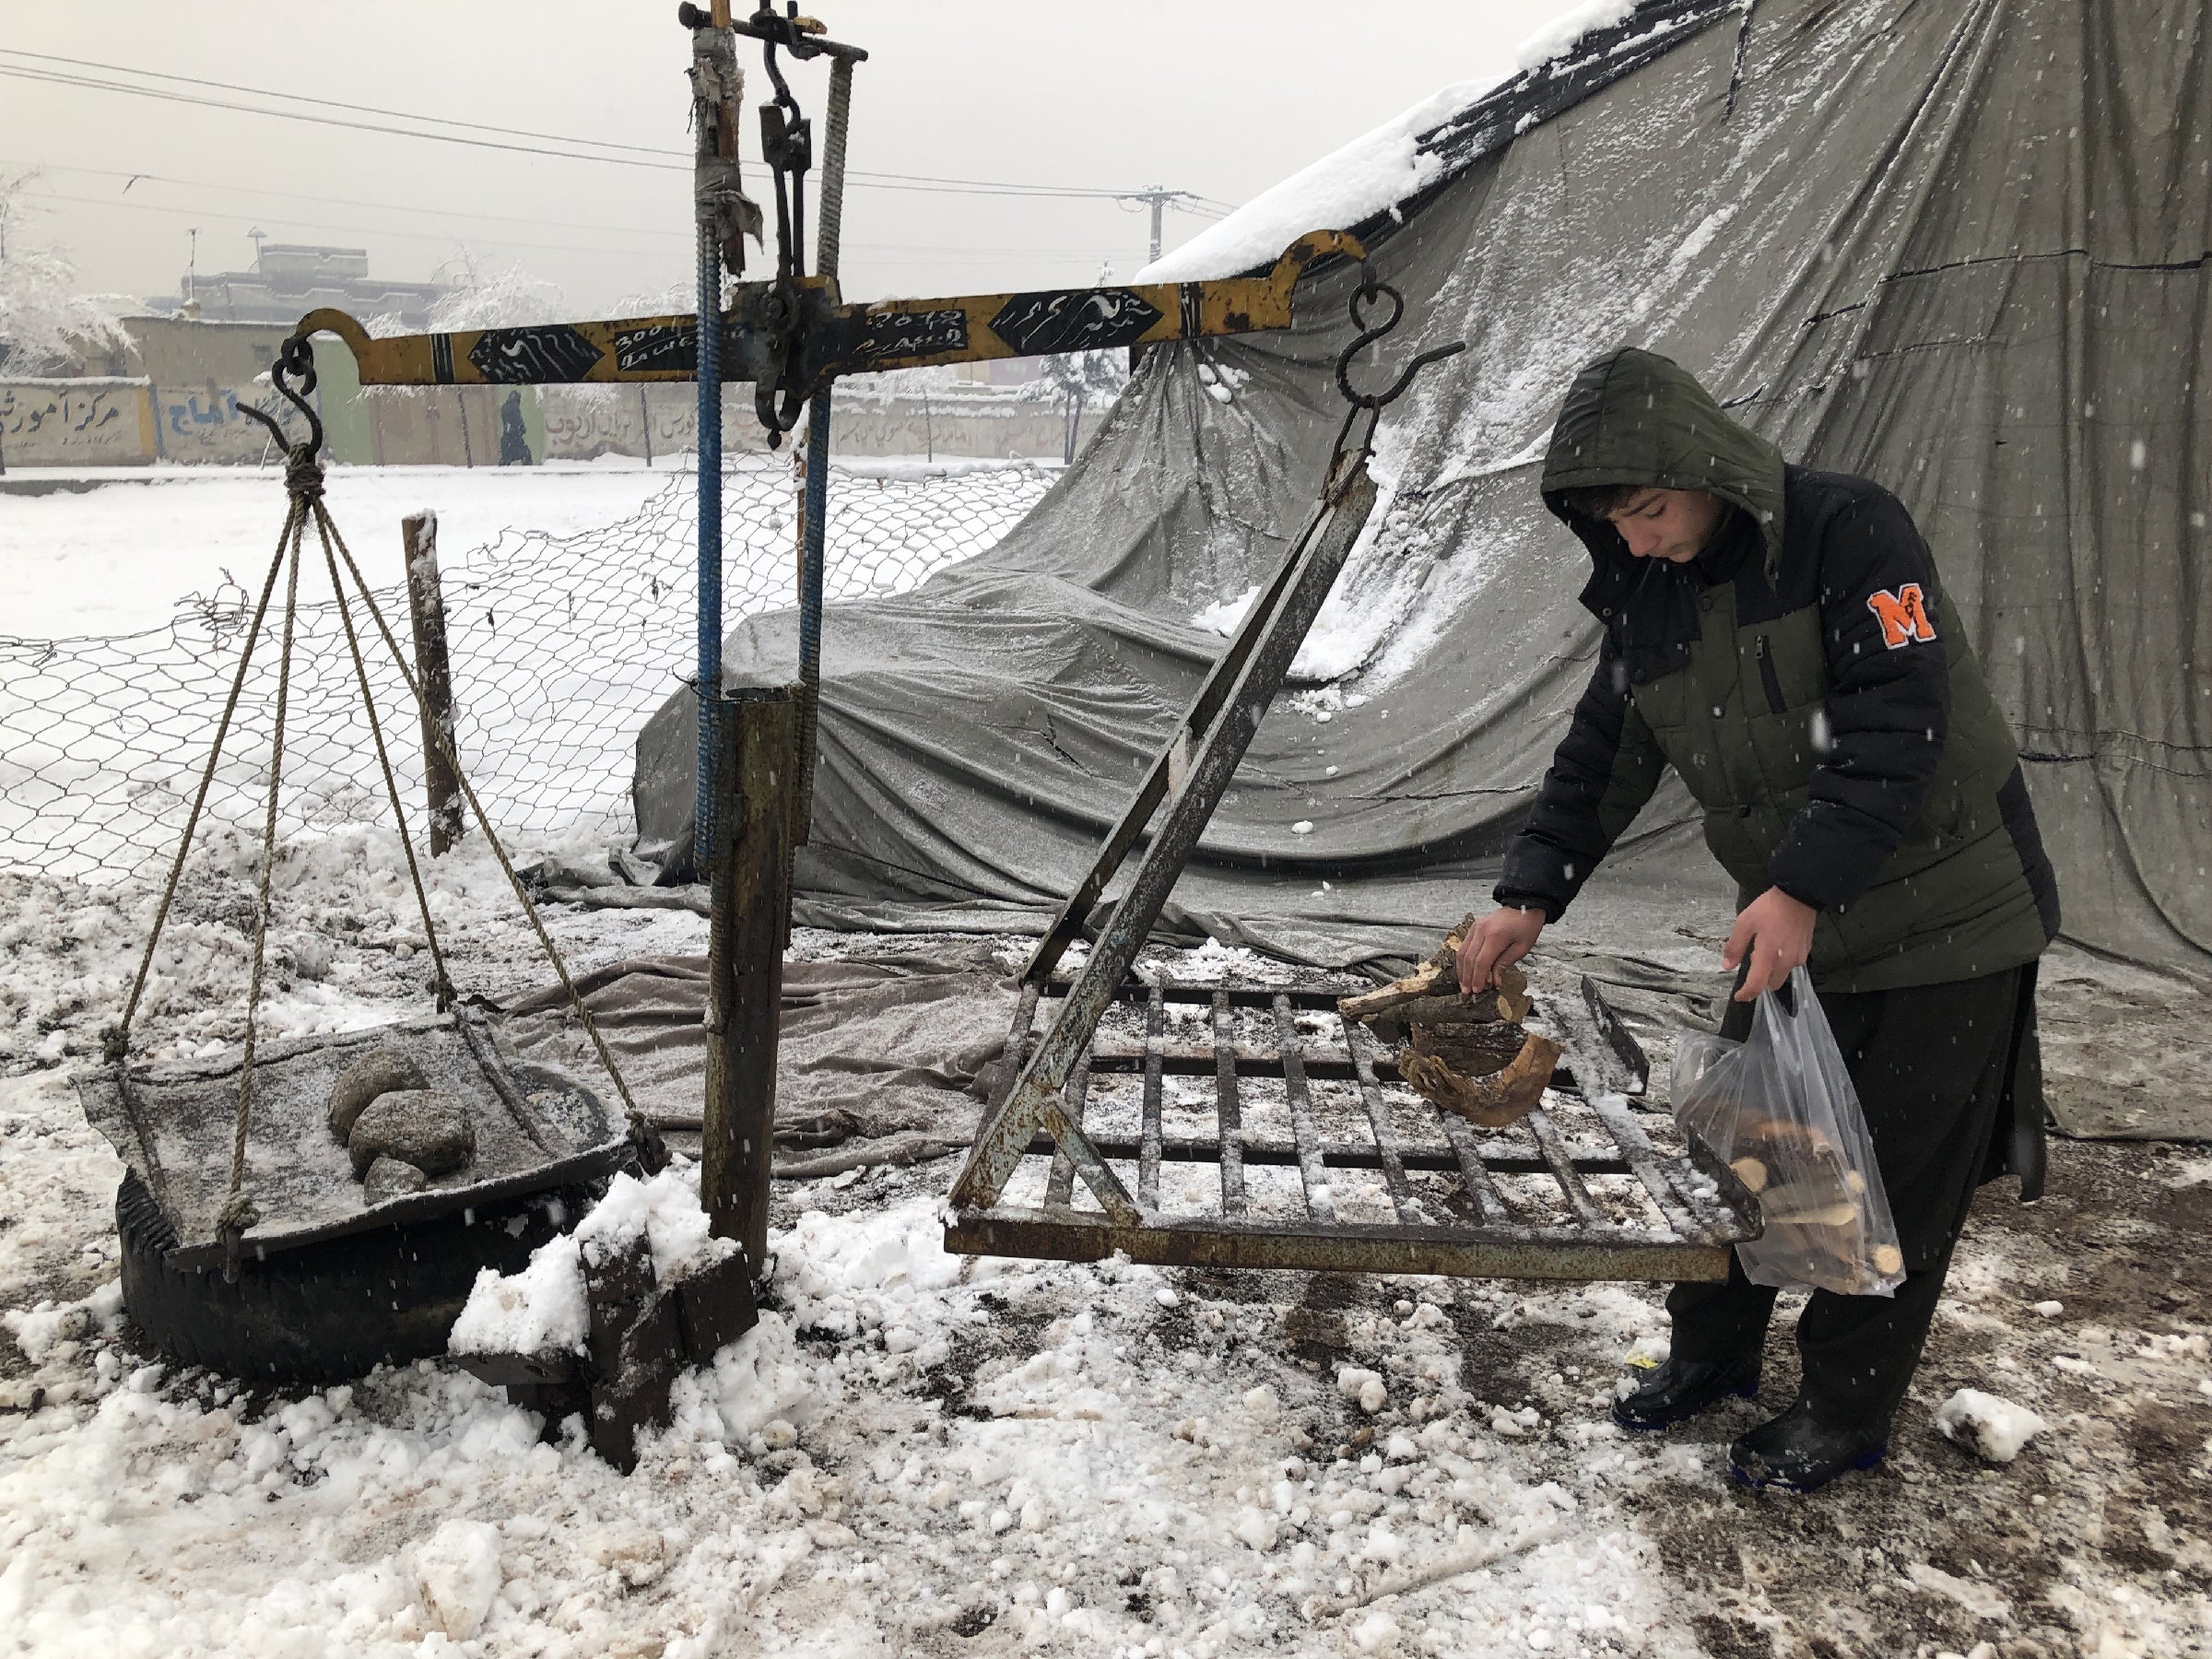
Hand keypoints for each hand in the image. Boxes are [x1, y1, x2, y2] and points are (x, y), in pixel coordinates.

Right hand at [1458, 905, 1545, 990]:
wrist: (1524, 905)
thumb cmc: (1527, 926)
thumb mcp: (1522, 948)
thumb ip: (1505, 964)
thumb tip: (1494, 981)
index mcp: (1496, 936)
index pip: (1481, 962)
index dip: (1478, 978)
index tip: (1477, 990)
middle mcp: (1481, 931)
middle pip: (1469, 959)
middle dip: (1467, 977)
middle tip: (1468, 992)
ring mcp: (1475, 928)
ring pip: (1463, 952)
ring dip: (1461, 970)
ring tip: (1463, 985)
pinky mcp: (1474, 927)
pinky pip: (1464, 946)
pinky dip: (1463, 960)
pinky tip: (1464, 971)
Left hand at [1722, 887, 1816, 1001]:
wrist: (1799, 894)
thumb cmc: (1769, 908)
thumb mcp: (1744, 923)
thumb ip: (1735, 946)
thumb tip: (1728, 966)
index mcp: (1768, 955)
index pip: (1757, 985)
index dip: (1746, 994)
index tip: (1739, 996)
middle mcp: (1786, 961)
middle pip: (1771, 984)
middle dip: (1760, 979)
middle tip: (1752, 957)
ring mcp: (1799, 957)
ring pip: (1782, 975)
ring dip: (1771, 971)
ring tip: (1765, 948)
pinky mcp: (1806, 950)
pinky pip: (1791, 964)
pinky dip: (1781, 962)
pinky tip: (1777, 945)